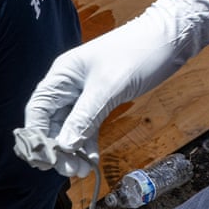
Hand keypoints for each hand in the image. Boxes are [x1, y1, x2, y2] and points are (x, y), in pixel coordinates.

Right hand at [17, 0, 208, 177]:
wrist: (171, 38)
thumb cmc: (137, 53)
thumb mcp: (109, 87)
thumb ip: (84, 117)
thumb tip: (64, 146)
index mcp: (61, 75)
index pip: (38, 110)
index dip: (37, 136)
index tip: (45, 161)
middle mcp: (67, 84)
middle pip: (51, 122)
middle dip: (57, 147)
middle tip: (69, 170)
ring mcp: (83, 93)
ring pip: (68, 126)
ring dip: (73, 148)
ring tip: (81, 170)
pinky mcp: (100, 99)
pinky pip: (87, 125)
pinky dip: (87, 141)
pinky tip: (91, 158)